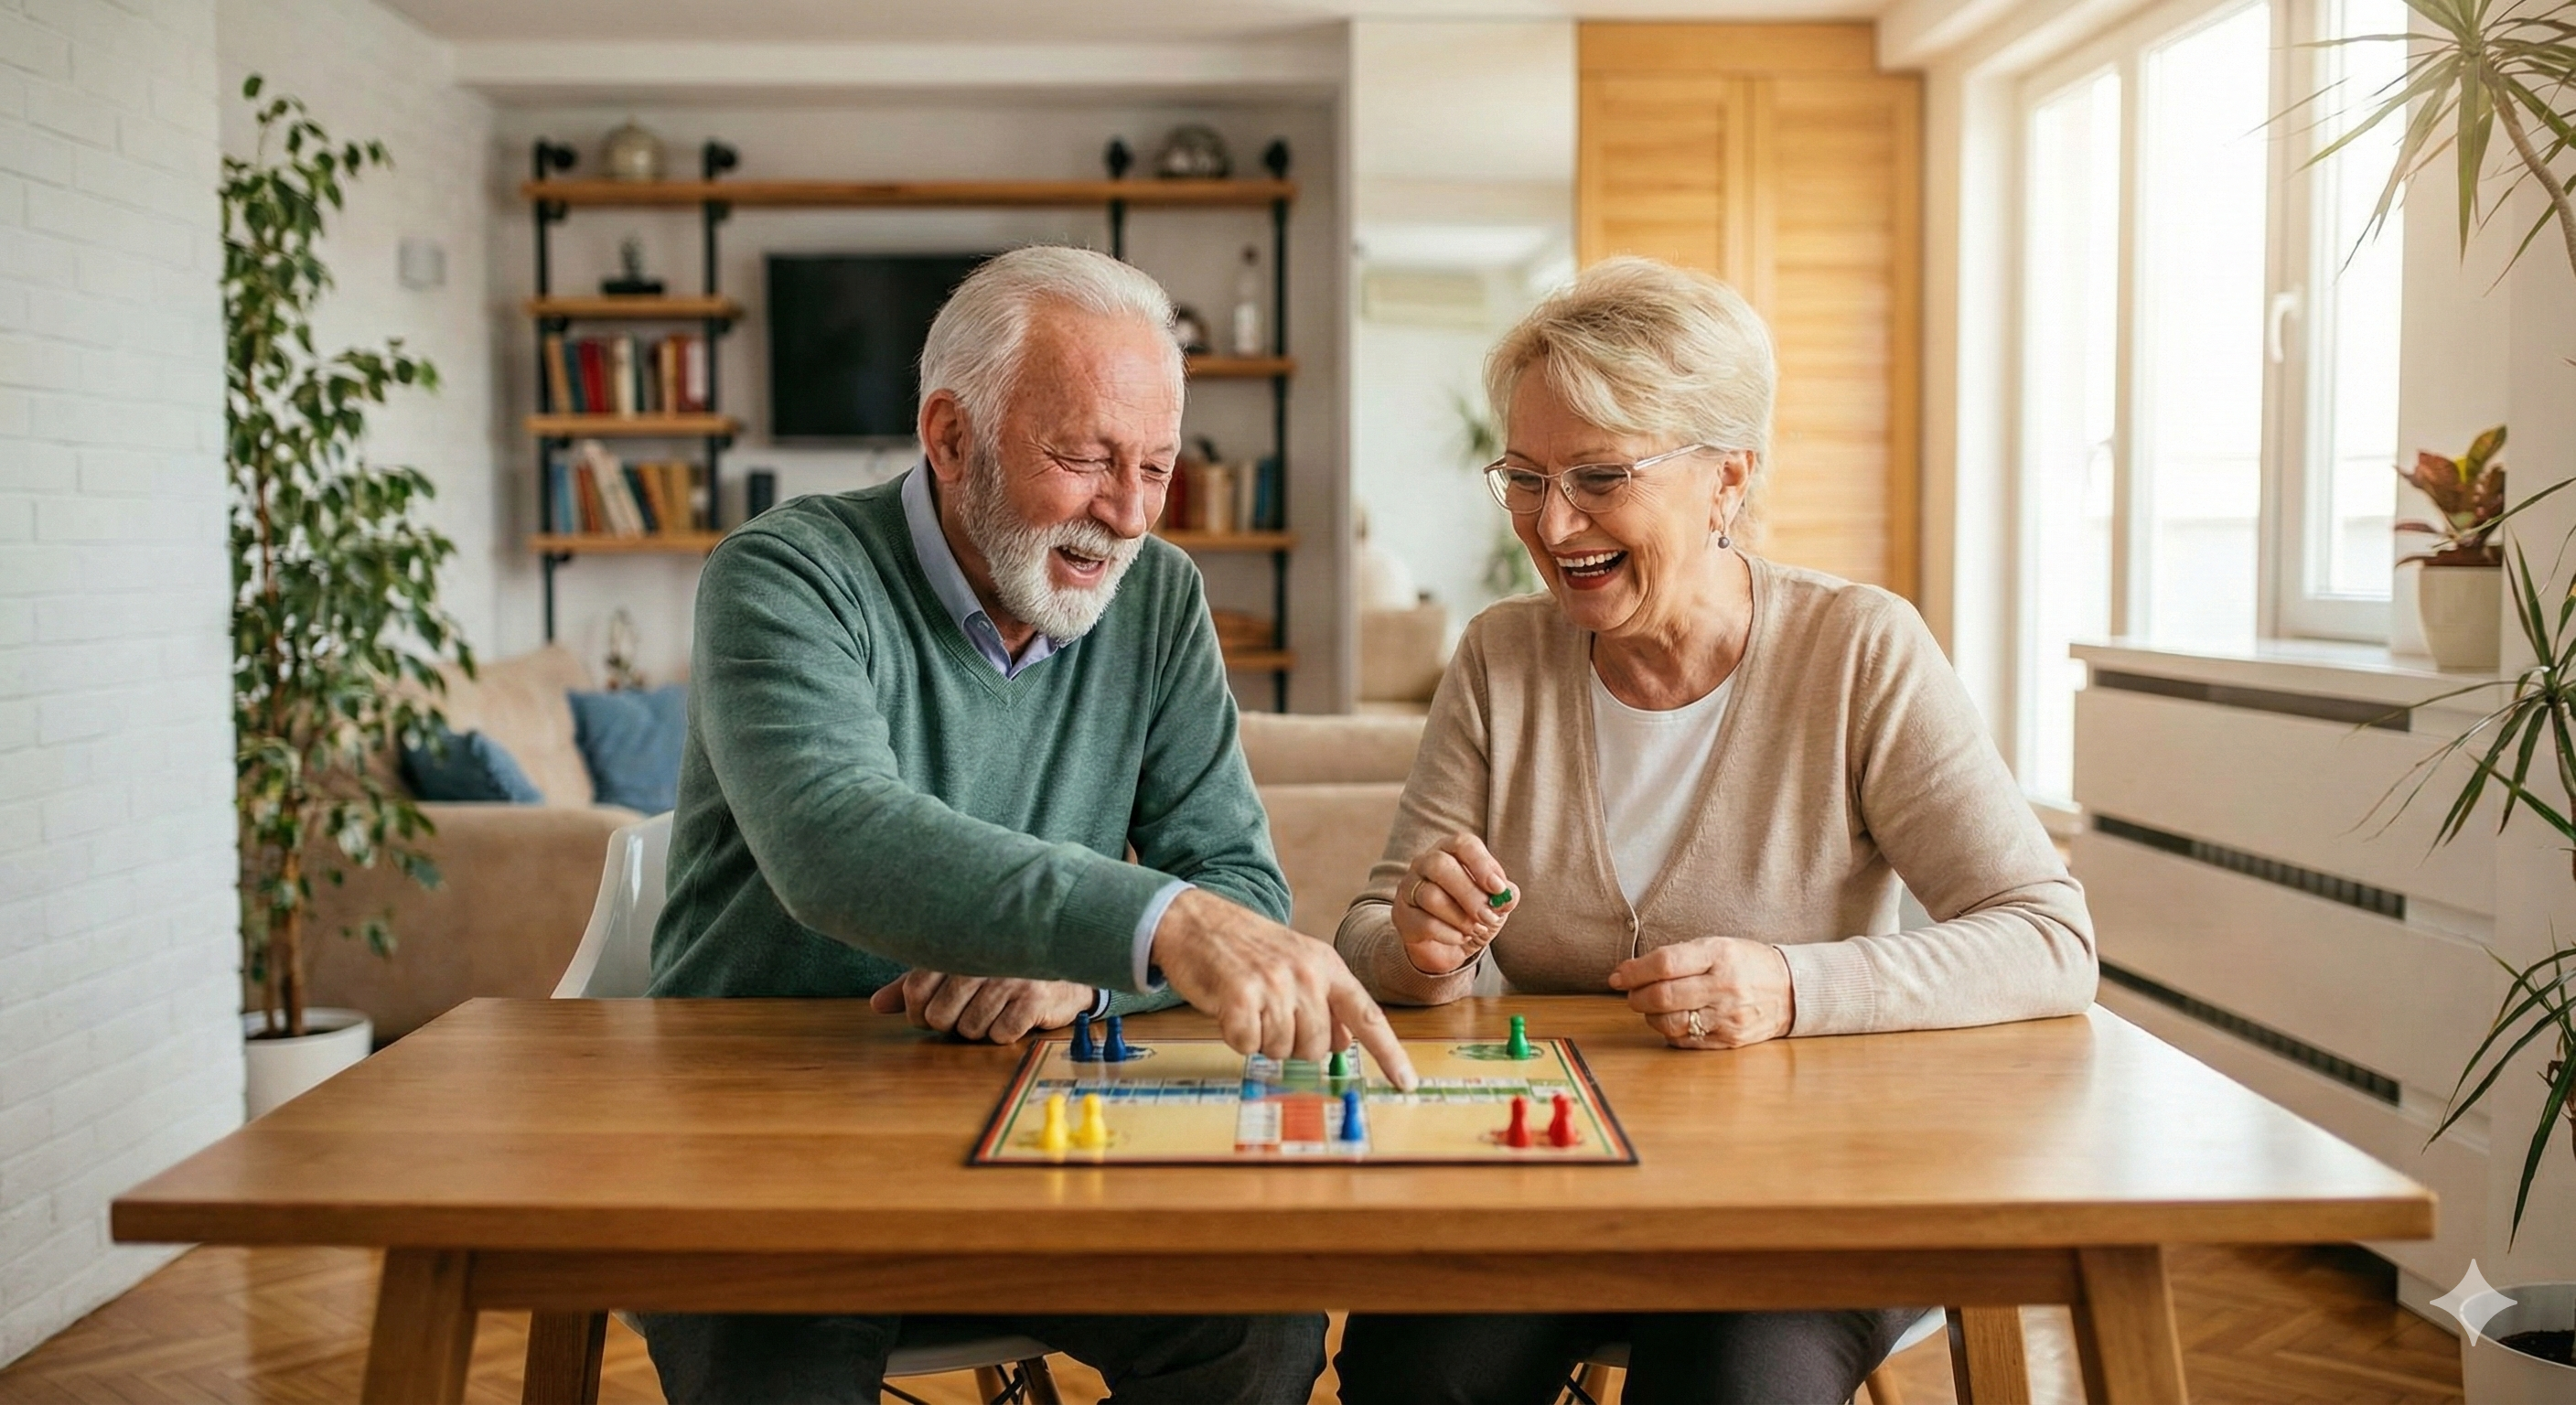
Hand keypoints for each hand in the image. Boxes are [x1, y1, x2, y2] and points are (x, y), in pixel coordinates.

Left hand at [867, 971, 1093, 1043]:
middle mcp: (982, 957)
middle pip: (940, 1014)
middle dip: (948, 1023)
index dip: (916, 1011)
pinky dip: (1003, 1033)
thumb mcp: (956, 969)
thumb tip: (876, 1004)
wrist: (1065, 964)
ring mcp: (1009, 977)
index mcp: (958, 944)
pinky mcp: (1033, 998)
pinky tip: (1013, 1015)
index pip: (915, 988)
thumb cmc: (1002, 968)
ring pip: (969, 1028)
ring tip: (992, 1011)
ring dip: (978, 1029)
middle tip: (965, 1013)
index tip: (928, 1013)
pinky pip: (1000, 1034)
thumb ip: (916, 984)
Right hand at [1150, 888, 1418, 1089]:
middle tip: (1271, 1014)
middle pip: (1318, 1048)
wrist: (1199, 921)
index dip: (1389, 1053)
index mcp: (1328, 966)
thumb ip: (1328, 1000)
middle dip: (1293, 1044)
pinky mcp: (1240, 996)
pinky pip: (1248, 1046)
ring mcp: (1274, 983)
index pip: (1367, 1015)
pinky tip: (1231, 1008)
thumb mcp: (1301, 963)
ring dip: (1262, 1039)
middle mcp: (1307, 974)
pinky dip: (1236, 1036)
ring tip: (1251, 1006)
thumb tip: (1346, 1042)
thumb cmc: (1250, 949)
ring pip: (1281, 1051)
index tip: (1406, 1083)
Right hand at [1391, 832, 1518, 976]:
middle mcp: (1425, 862)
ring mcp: (1409, 887)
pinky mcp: (1401, 914)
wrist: (1445, 947)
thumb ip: (1503, 898)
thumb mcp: (1493, 906)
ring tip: (1475, 930)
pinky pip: (1424, 922)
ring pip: (1431, 896)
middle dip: (1469, 894)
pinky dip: (1449, 934)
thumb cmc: (1470, 914)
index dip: (1481, 864)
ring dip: (1460, 918)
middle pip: (1440, 865)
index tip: (1498, 888)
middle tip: (1489, 916)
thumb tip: (1509, 895)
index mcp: (1451, 851)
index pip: (1462, 843)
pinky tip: (1460, 938)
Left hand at [1607, 938, 1795, 1048]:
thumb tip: (1629, 971)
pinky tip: (1671, 1020)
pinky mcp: (1729, 1040)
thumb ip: (1676, 957)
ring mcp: (1728, 1016)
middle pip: (1664, 996)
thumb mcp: (1717, 946)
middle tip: (1631, 994)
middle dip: (1637, 996)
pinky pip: (1685, 1041)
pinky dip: (1669, 1032)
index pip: (1666, 963)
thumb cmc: (1745, 963)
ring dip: (1650, 1016)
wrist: (1790, 990)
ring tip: (1651, 1007)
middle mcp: (1724, 986)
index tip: (1618, 976)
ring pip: (1670, 1023)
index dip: (1634, 971)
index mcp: (1720, 955)